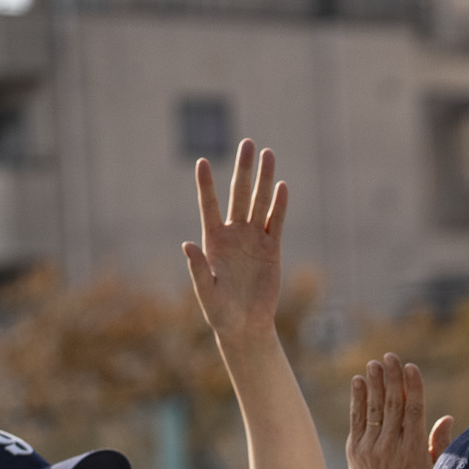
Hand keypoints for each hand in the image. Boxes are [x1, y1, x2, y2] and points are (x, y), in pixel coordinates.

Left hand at [183, 139, 287, 346]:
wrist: (245, 324)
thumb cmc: (220, 311)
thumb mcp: (205, 292)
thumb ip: (196, 269)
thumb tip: (186, 244)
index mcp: (213, 240)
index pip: (208, 205)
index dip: (206, 185)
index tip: (202, 161)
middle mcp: (234, 234)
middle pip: (239, 195)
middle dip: (243, 170)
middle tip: (248, 144)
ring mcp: (253, 240)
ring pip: (260, 203)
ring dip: (265, 180)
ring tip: (269, 154)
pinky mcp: (272, 250)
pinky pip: (275, 223)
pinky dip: (279, 206)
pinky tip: (282, 187)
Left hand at [346, 355, 451, 468]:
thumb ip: (439, 444)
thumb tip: (446, 417)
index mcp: (413, 451)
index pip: (414, 412)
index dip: (413, 388)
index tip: (411, 368)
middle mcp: (391, 447)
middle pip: (392, 405)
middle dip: (392, 379)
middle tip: (390, 357)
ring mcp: (370, 448)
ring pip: (374, 409)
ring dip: (374, 384)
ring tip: (374, 364)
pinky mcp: (356, 449)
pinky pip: (357, 419)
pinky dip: (358, 399)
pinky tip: (360, 382)